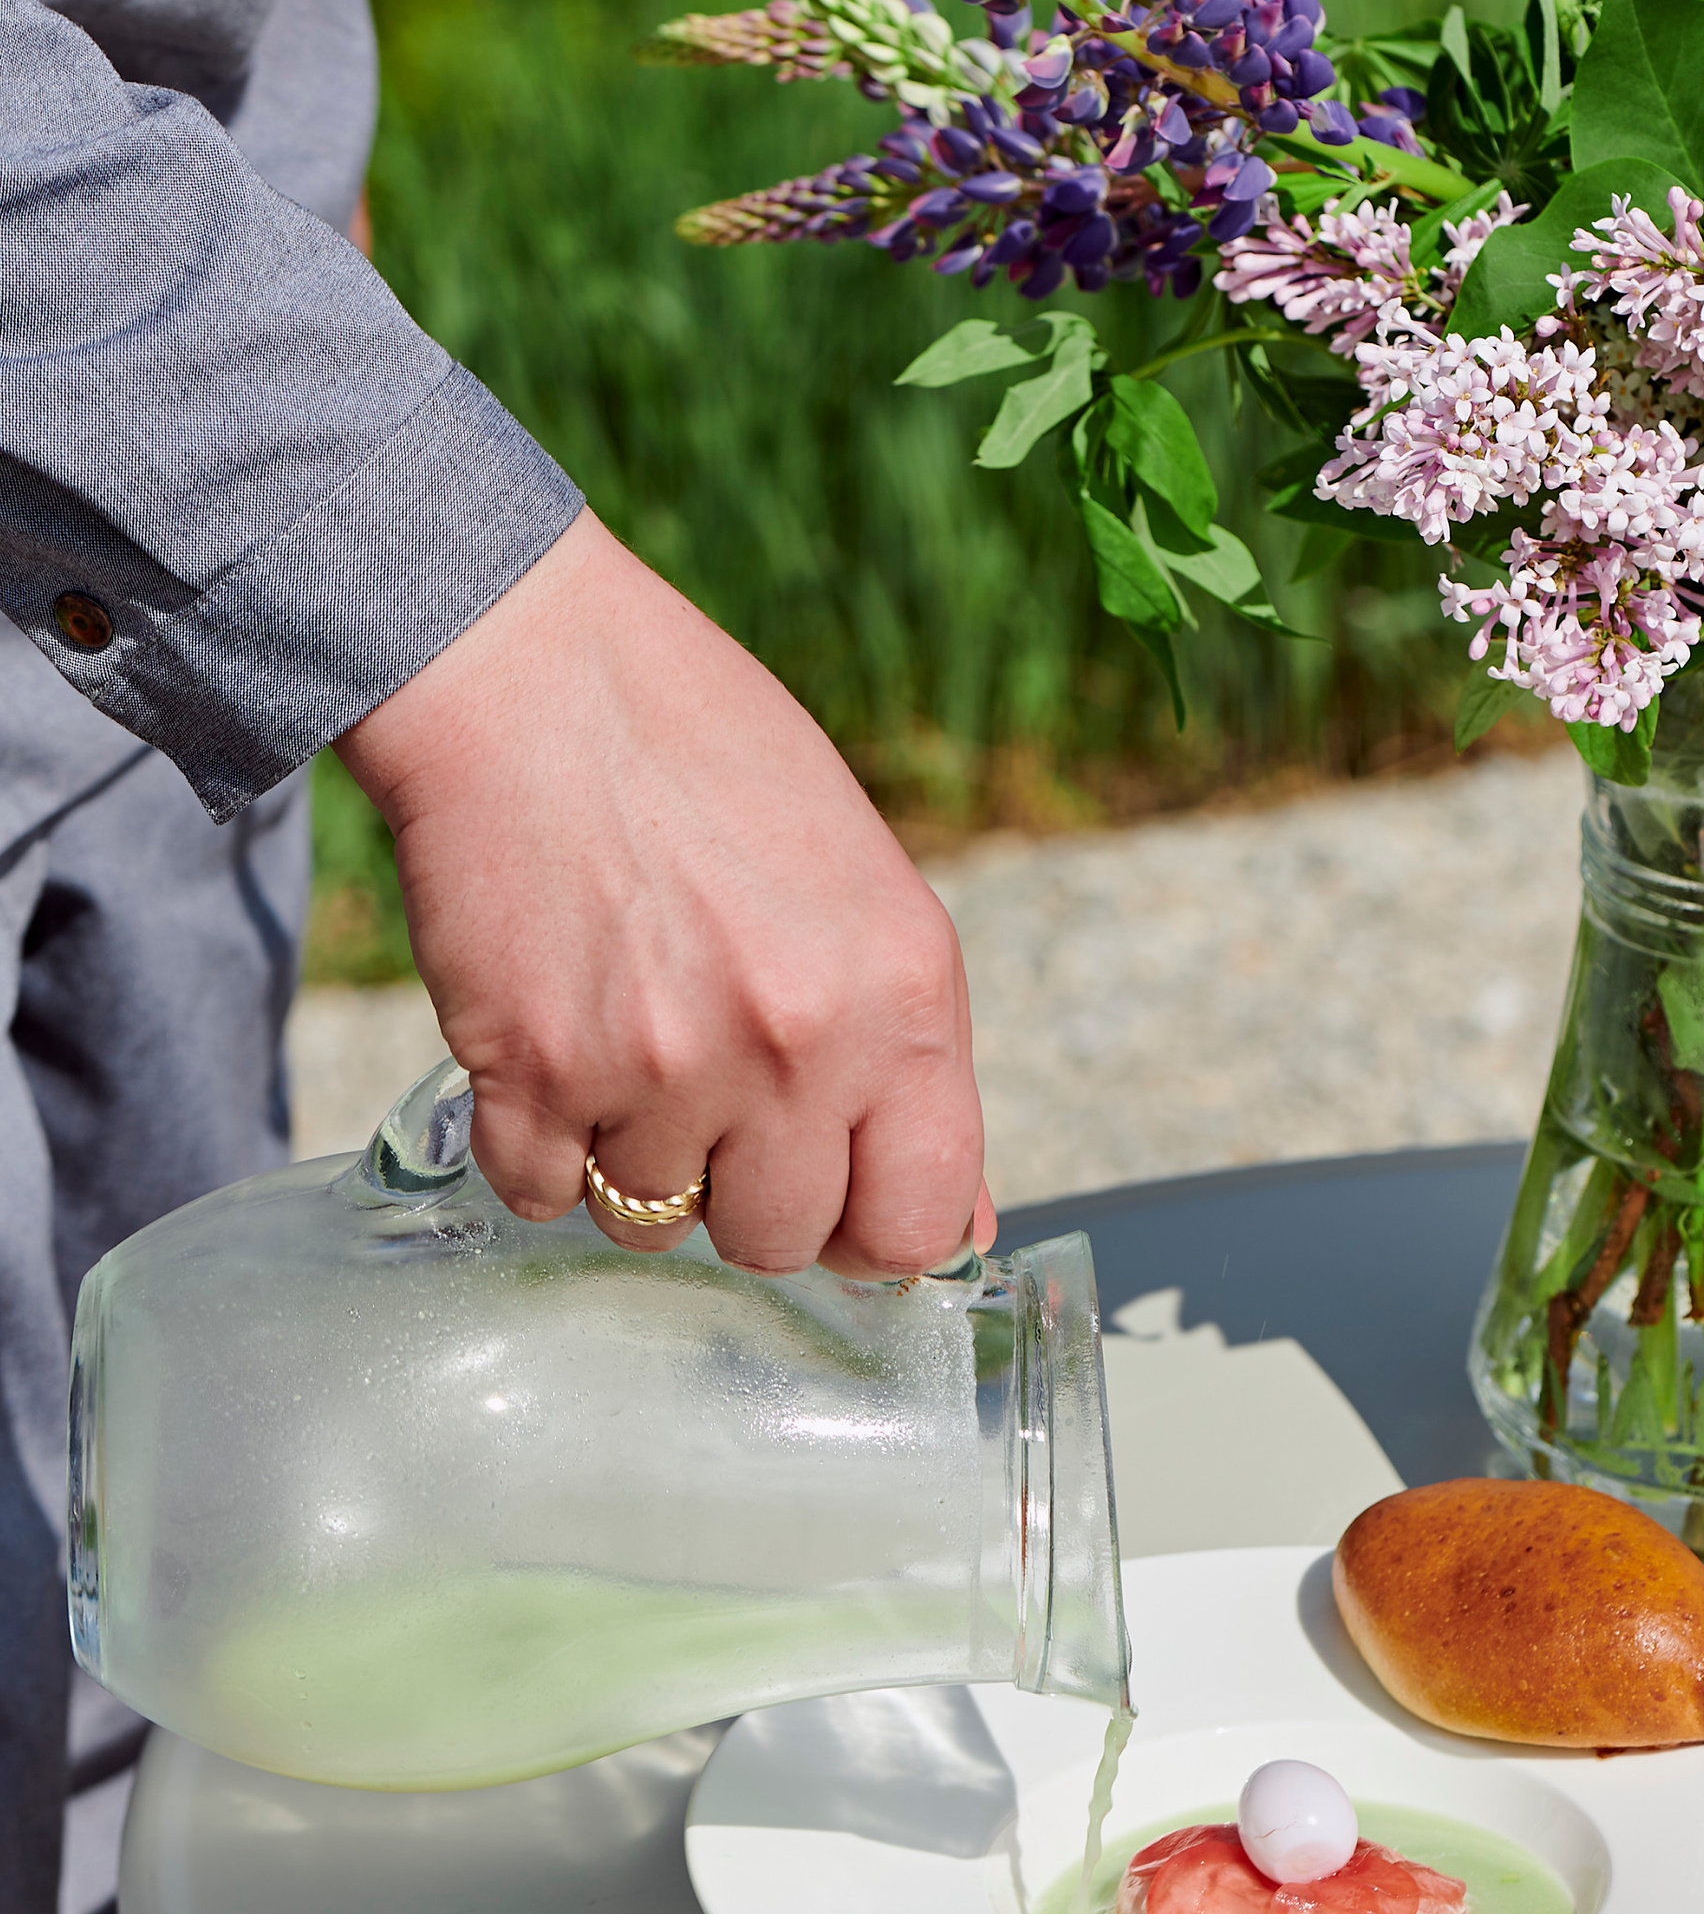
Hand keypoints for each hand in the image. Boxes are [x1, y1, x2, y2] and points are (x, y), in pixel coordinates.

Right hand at [337, 511, 993, 1276]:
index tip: (839, 1200)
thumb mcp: (864, 885)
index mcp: (904, 994)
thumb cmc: (704, 755)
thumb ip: (910, 1056)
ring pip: (650, 1224)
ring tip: (625, 1031)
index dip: (876, 1228)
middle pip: (780, 1239)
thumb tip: (960, 1222)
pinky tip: (551, 1040)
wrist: (532, 674)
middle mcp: (798, 1047)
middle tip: (711, 1088)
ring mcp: (662, 1070)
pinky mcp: (533, 1076)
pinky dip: (539, 1143)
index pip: (922, 1217)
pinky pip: (541, 1194)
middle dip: (745, 1190)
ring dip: (633, 1157)